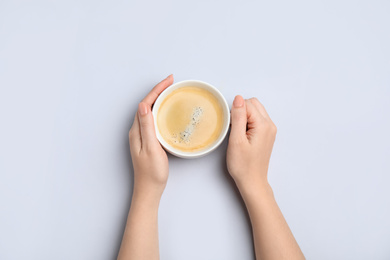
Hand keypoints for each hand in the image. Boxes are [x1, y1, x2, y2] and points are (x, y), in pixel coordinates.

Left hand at [129, 75, 173, 197]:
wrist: (149, 190)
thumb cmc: (152, 173)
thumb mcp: (151, 148)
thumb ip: (147, 127)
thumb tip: (143, 105)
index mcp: (137, 130)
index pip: (146, 103)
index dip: (157, 90)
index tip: (169, 81)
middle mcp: (137, 131)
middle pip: (147, 104)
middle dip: (159, 91)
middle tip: (172, 82)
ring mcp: (141, 135)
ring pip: (150, 111)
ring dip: (159, 99)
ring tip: (170, 91)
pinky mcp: (147, 140)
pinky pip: (153, 119)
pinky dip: (160, 110)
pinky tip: (167, 111)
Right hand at [226, 95, 276, 190]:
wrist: (252, 181)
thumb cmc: (243, 165)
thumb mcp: (236, 140)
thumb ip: (238, 117)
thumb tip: (238, 98)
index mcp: (263, 125)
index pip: (247, 104)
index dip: (235, 112)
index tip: (232, 127)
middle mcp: (270, 125)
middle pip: (253, 104)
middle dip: (241, 111)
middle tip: (234, 129)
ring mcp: (269, 130)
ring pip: (255, 110)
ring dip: (244, 117)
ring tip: (238, 134)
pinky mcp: (266, 134)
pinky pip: (256, 119)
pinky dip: (247, 123)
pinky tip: (242, 136)